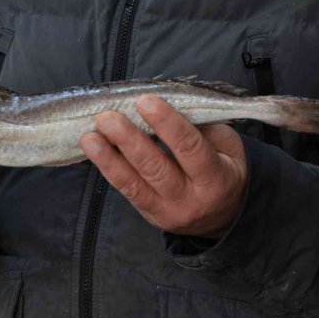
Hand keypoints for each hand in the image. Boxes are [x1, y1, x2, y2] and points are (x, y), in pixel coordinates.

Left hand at [79, 94, 246, 238]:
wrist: (223, 215)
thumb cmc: (224, 169)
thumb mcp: (228, 147)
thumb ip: (203, 128)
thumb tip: (167, 107)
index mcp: (216, 179)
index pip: (191, 149)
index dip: (168, 124)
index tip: (146, 102)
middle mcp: (190, 199)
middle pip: (157, 169)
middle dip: (130, 141)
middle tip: (108, 118)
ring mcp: (166, 211)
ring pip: (134, 184)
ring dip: (109, 158)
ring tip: (90, 137)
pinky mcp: (148, 214)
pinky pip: (126, 191)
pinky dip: (108, 169)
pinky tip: (94, 150)